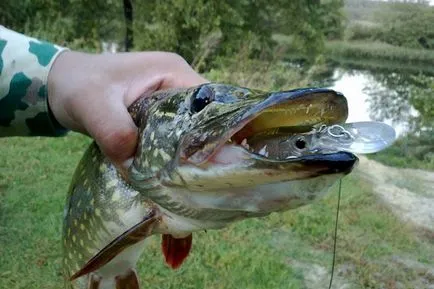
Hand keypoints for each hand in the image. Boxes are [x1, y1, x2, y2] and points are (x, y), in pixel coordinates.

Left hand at [47, 51, 207, 167]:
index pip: (211, 102)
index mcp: (173, 72)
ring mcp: (169, 100)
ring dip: (187, 153)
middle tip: (202, 177)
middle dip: (204, 147)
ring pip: (191, 130)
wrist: (61, 85)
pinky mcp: (158, 115)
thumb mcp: (93, 106)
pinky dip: (172, 153)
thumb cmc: (78, 85)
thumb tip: (137, 165)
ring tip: (189, 179)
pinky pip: (174, 136)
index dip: (216, 131)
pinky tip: (169, 172)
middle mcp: (178, 84)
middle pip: (206, 119)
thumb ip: (116, 132)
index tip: (215, 162)